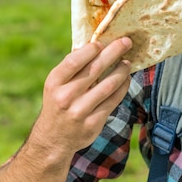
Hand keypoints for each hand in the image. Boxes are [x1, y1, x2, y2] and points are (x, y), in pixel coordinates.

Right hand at [31, 37, 132, 154]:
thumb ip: (71, 67)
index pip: (74, 61)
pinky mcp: (93, 123)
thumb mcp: (56, 85)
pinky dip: (122, 87)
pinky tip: (126, 79)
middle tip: (126, 42)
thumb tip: (92, 45)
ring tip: (127, 62)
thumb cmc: (58, 103)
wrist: (54, 139)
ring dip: (121, 71)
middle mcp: (66, 97)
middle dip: (113, 53)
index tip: (103, 43)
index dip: (91, 50)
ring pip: (108, 85)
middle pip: (95, 69)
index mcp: (54, 83)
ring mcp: (80, 111)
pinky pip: (113, 100)